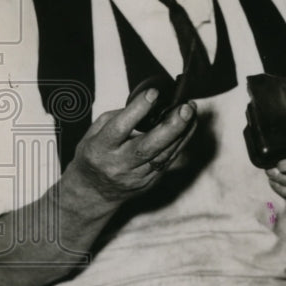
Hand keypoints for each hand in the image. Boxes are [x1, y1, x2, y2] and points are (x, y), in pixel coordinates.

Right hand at [64, 88, 196, 209]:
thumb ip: (118, 117)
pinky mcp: (150, 181)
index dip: (138, 110)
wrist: (94, 191)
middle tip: (185, 108)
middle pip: (148, 146)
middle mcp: (119, 164)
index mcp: (99, 149)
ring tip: (191, 112)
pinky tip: (188, 126)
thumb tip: (148, 104)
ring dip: (182, 132)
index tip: (153, 94)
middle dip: (171, 126)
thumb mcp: (94, 133)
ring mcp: (136, 176)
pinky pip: (169, 159)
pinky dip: (181, 141)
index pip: (120, 128)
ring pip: (164, 154)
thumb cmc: (94, 156)